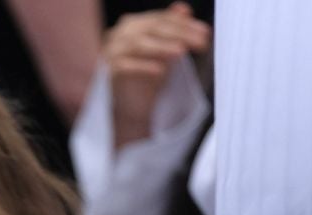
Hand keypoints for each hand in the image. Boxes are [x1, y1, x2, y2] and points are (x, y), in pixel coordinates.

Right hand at [106, 3, 211, 149]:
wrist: (129, 108)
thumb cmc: (146, 78)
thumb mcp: (164, 52)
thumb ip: (172, 29)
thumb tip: (183, 8)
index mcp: (133, 25)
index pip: (160, 19)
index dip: (184, 23)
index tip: (205, 32)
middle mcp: (119, 34)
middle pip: (151, 28)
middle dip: (179, 33)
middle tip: (200, 42)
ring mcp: (111, 52)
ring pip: (138, 44)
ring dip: (162, 47)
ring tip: (181, 52)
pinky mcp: (106, 72)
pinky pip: (125, 66)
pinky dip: (143, 66)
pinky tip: (160, 70)